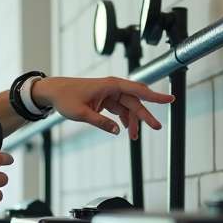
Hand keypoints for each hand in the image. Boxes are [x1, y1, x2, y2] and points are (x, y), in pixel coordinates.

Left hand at [33, 76, 173, 138]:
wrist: (53, 92)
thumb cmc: (65, 97)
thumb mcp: (81, 113)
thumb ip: (100, 122)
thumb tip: (117, 130)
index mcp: (110, 85)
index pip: (137, 90)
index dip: (154, 95)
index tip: (169, 99)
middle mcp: (113, 87)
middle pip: (135, 102)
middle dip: (146, 115)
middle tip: (157, 127)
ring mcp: (110, 94)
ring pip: (128, 108)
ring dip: (133, 122)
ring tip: (135, 138)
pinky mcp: (105, 100)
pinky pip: (120, 110)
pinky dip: (124, 120)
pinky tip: (126, 131)